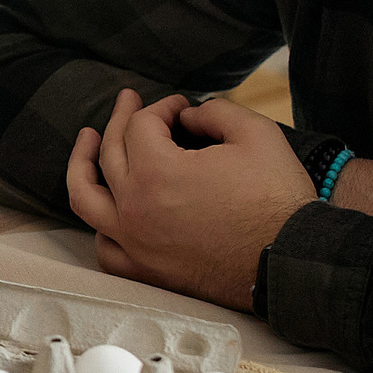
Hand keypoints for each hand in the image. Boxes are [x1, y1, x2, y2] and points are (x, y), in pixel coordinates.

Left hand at [66, 90, 312, 311]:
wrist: (290, 260)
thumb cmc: (276, 197)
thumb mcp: (255, 133)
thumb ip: (215, 111)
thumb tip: (188, 116)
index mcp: (156, 172)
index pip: (140, 126)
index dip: (162, 107)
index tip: (182, 106)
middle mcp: (134, 208)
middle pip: (110, 152)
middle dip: (120, 119)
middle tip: (128, 101)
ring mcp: (134, 243)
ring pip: (86, 199)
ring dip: (82, 165)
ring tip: (86, 142)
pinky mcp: (145, 271)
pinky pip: (105, 248)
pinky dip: (100, 225)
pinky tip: (107, 209)